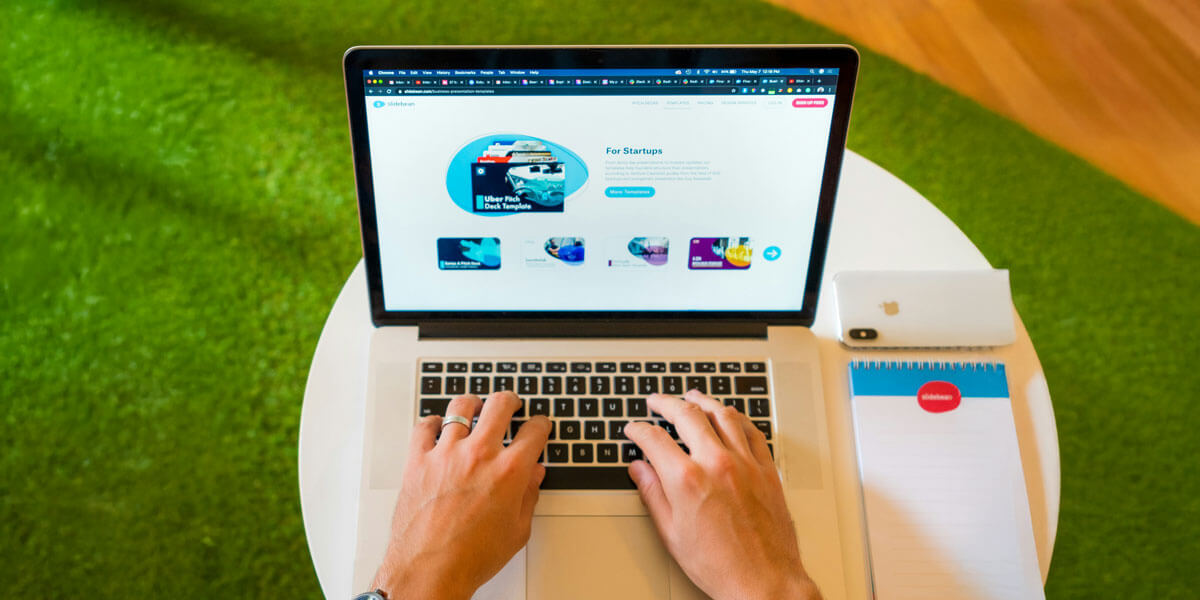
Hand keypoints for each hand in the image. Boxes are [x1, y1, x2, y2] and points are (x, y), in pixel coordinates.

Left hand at [372, 391, 550, 599]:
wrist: (429, 571)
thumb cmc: (470, 557)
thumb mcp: (517, 531)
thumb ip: (529, 497)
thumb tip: (533, 477)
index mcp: (509, 472)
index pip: (534, 432)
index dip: (541, 425)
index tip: (539, 426)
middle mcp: (479, 455)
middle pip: (499, 405)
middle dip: (510, 401)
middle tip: (510, 404)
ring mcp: (446, 454)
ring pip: (460, 407)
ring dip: (472, 404)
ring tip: (474, 406)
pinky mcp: (418, 461)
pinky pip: (424, 427)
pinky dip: (432, 423)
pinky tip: (438, 426)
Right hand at [624, 391, 821, 599]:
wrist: (763, 581)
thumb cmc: (720, 565)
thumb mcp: (672, 533)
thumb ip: (653, 494)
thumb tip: (640, 470)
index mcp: (687, 480)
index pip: (654, 439)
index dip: (639, 430)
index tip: (634, 429)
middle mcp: (717, 464)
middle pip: (687, 415)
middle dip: (666, 403)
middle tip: (657, 401)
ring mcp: (745, 464)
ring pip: (723, 415)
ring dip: (703, 401)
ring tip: (693, 396)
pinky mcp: (767, 470)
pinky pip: (753, 431)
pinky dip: (738, 418)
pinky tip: (730, 416)